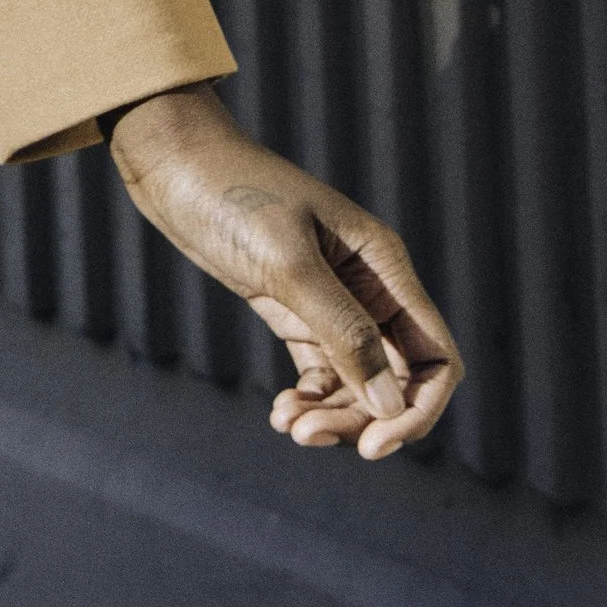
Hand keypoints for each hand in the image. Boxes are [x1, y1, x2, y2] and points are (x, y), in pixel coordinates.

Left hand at [107, 84, 462, 459]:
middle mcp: (368, 286)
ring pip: (358, 382)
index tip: (373, 444)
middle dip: (361, 418)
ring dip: (332, 414)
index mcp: (383, 266)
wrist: (172, 162)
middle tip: (306, 435)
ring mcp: (331, 299)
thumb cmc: (232, 196)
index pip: (435, 356)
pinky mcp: (293, 308)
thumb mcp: (289, 265)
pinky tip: (281, 413)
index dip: (417, 409)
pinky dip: (309, 398)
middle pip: (394, 379)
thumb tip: (390, 407)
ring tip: (288, 425)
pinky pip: (322, 370)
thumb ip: (344, 332)